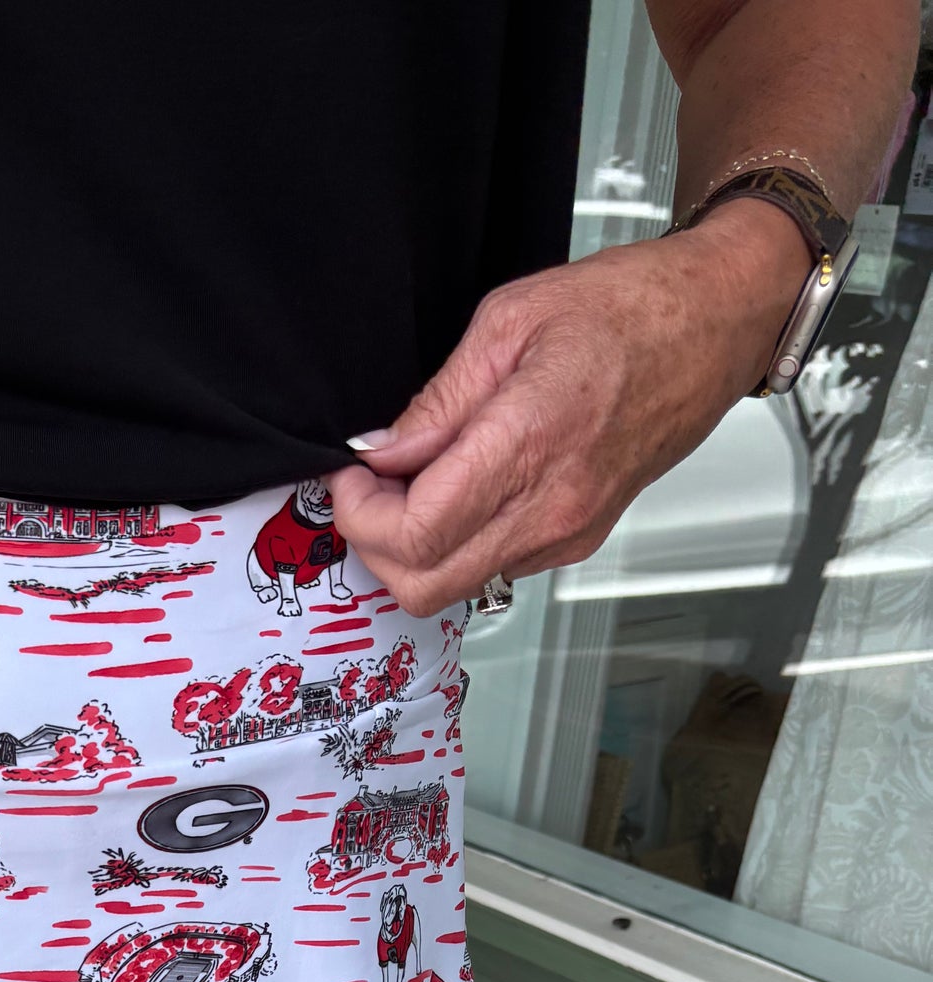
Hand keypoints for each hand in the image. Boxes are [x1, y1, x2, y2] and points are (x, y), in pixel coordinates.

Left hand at [327, 200, 812, 616]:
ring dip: (414, 549)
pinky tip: (461, 489)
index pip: (415, 531)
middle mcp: (551, 506)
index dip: (361, 513)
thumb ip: (437, 400)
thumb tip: (381, 450)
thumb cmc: (632, 308)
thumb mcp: (511, 320)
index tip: (352, 476)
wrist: (714, 323)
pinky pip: (493, 567)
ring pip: (453, 587)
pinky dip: (456, 543)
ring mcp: (567, 531)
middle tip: (369, 490)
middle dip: (375, 545)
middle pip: (423, 584)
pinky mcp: (577, 539)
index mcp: (530, 442)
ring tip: (418, 482)